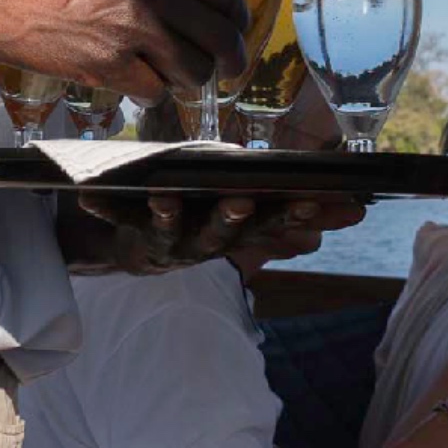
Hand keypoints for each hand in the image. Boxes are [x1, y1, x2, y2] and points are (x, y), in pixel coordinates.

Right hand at [0, 0, 243, 102]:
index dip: (237, 18)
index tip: (235, 29)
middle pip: (222, 38)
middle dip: (233, 59)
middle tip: (230, 68)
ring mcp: (130, 31)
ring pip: (195, 71)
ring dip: (188, 79)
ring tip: (170, 72)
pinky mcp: (110, 67)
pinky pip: (156, 93)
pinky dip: (150, 94)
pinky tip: (136, 81)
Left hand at [58, 189, 365, 277]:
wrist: (147, 250)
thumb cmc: (211, 222)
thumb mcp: (259, 218)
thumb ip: (305, 216)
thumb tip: (360, 210)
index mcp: (239, 233)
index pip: (271, 224)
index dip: (289, 216)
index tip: (309, 203)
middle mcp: (206, 242)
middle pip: (223, 233)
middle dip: (232, 218)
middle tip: (240, 202)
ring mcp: (168, 241)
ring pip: (172, 231)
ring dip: (170, 217)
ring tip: (166, 200)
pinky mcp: (131, 233)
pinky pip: (115, 220)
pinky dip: (102, 208)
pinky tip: (87, 196)